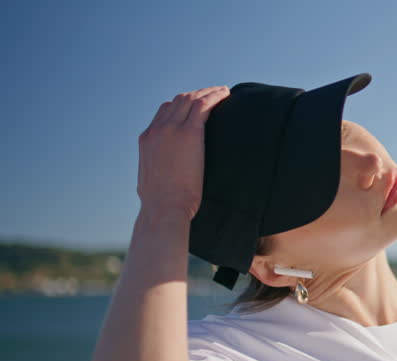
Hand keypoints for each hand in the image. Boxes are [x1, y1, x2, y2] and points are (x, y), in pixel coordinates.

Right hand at [136, 85, 230, 222]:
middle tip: (214, 94)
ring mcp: (171, 129)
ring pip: (191, 99)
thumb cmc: (161, 205)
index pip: (164, 111)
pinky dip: (215, 97)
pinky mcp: (189, 133)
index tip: (197, 105)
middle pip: (178, 101)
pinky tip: (226, 95)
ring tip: (223, 91)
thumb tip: (164, 177)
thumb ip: (157, 171)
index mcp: (147, 139)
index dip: (182, 104)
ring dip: (208, 92)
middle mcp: (157, 129)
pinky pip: (203, 106)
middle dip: (197, 94)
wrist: (163, 208)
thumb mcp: (151, 182)